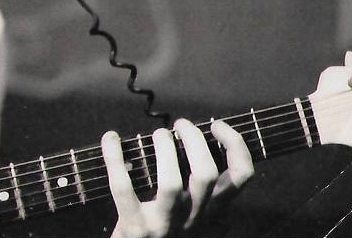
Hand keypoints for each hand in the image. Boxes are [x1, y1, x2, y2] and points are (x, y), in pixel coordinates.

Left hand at [102, 119, 253, 237]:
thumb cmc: (167, 228)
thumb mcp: (194, 212)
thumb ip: (202, 188)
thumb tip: (199, 139)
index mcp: (212, 209)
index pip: (241, 176)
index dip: (234, 144)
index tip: (216, 125)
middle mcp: (194, 218)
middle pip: (206, 174)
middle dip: (193, 140)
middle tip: (179, 124)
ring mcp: (164, 224)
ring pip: (171, 183)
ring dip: (164, 150)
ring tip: (158, 134)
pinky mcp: (135, 227)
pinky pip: (123, 188)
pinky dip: (114, 159)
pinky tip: (111, 139)